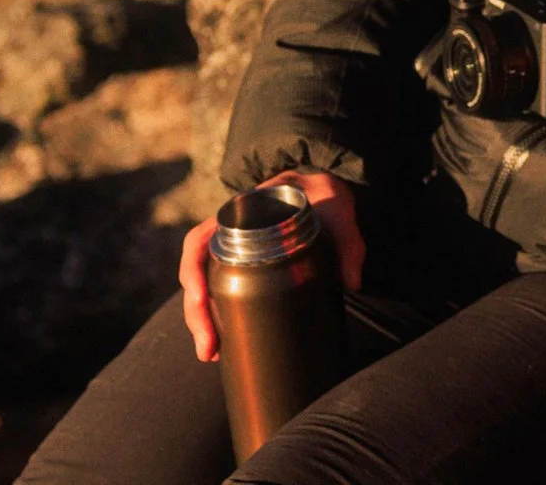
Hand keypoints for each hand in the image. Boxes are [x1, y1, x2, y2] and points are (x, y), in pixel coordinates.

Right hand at [180, 170, 364, 361]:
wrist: (325, 192)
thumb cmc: (323, 195)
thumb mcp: (337, 208)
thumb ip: (348, 241)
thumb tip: (352, 283)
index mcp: (240, 215)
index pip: (199, 241)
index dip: (193, 271)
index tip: (200, 299)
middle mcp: (227, 235)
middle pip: (197, 275)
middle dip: (197, 314)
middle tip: (209, 348)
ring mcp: (233, 254)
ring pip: (204, 289)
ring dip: (202, 323)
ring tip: (211, 353)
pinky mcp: (245, 269)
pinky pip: (220, 293)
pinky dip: (218, 318)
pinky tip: (222, 344)